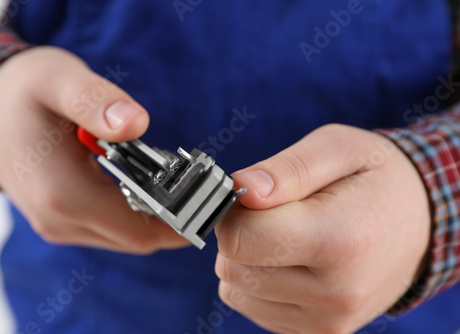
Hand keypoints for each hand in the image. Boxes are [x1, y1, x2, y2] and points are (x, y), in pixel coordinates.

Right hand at [0, 46, 189, 252]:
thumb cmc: (23, 93)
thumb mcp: (58, 82)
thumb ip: (95, 102)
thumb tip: (136, 123)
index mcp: (63, 194)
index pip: (139, 228)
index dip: (182, 222)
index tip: (213, 204)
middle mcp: (61, 221)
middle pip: (137, 238)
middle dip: (176, 219)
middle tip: (206, 191)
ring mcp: (61, 225)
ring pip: (126, 237)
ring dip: (158, 218)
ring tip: (183, 186)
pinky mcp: (63, 220)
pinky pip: (112, 228)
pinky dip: (138, 214)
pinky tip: (152, 187)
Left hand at [215, 124, 430, 332]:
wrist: (419, 223)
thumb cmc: (374, 179)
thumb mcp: (337, 149)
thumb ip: (287, 169)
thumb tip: (243, 189)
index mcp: (339, 241)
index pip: (240, 239)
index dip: (234, 211)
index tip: (255, 196)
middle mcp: (334, 294)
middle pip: (233, 268)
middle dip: (241, 234)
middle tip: (276, 212)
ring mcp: (327, 320)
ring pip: (236, 290)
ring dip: (249, 260)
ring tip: (289, 236)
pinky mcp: (318, 332)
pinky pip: (253, 307)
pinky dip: (260, 282)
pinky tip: (293, 260)